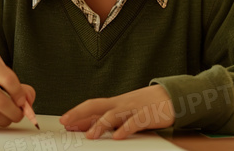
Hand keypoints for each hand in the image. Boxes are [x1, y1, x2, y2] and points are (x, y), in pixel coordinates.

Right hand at [0, 56, 35, 128]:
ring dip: (3, 120)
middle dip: (14, 113)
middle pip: (1, 101)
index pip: (8, 79)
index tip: (22, 102)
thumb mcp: (0, 79)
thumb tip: (28, 100)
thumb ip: (20, 88)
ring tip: (3, 117)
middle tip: (17, 115)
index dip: (20, 94)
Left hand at [59, 85, 173, 139]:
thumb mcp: (123, 112)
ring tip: (90, 135)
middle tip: (66, 122)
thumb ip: (105, 119)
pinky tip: (118, 136)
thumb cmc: (144, 106)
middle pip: (95, 105)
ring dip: (100, 125)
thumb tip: (85, 127)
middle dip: (79, 113)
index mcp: (113, 103)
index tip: (63, 121)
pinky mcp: (146, 115)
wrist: (170, 97)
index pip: (90, 106)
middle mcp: (120, 104)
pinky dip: (125, 129)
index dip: (76, 113)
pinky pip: (134, 122)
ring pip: (113, 115)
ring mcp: (132, 109)